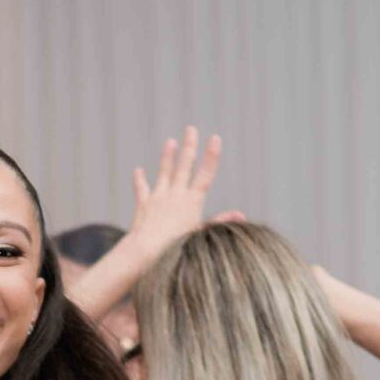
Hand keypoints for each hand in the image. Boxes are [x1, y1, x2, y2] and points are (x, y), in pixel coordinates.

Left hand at [127, 124, 223, 256]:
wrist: (146, 250)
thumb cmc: (176, 247)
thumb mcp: (201, 235)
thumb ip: (219, 221)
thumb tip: (241, 215)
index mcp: (192, 201)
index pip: (205, 174)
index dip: (211, 156)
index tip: (215, 138)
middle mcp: (176, 195)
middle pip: (184, 166)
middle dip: (189, 147)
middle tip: (191, 129)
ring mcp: (158, 198)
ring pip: (164, 173)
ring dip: (167, 157)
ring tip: (170, 142)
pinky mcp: (144, 206)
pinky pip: (142, 190)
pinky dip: (140, 180)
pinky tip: (138, 170)